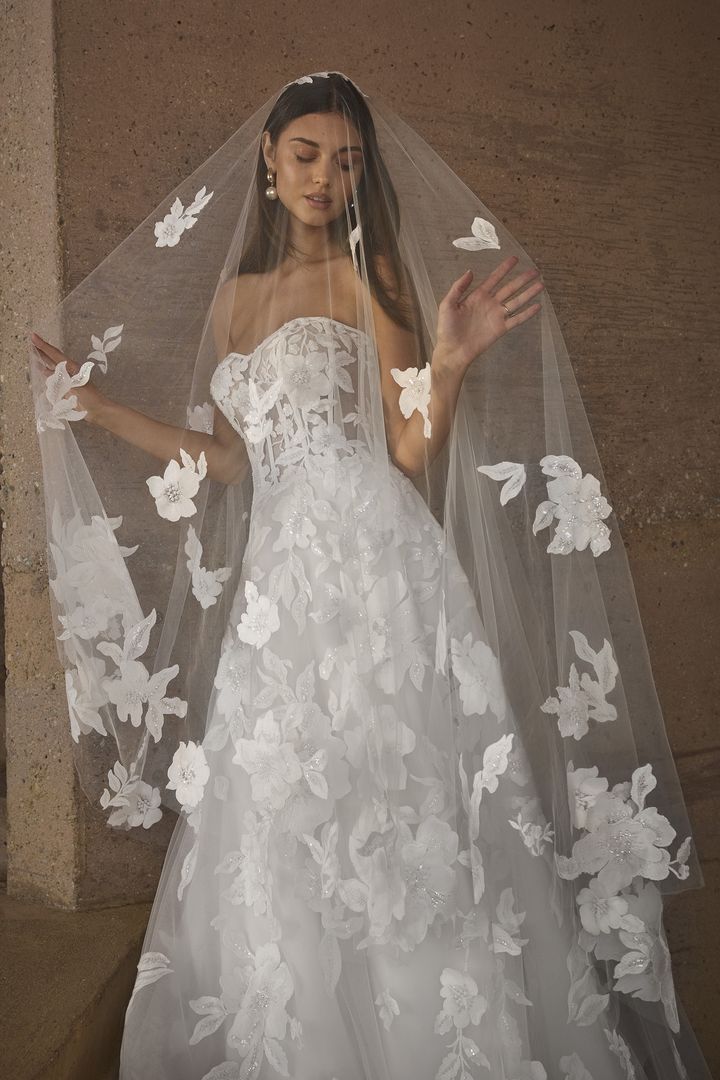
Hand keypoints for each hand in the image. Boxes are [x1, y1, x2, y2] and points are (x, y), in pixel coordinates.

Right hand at [29, 331, 107, 423]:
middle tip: (31, 340)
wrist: (98, 410)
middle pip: (53, 357)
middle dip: (42, 350)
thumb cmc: (89, 397)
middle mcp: (68, 371)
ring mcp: (67, 379)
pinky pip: (54, 377)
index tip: (33, 336)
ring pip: (53, 366)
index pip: (54, 353)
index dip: (43, 345)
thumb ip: (60, 377)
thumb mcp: (74, 385)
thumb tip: (45, 370)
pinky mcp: (67, 387)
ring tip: (34, 353)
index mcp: (71, 367)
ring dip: (44, 359)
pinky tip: (42, 371)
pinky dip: (47, 372)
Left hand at [434, 255, 544, 374]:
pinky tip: (537, 306)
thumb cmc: (447, 329)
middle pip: (510, 288)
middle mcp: (490, 304)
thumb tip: (470, 271)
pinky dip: (527, 313)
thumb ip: (458, 287)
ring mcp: (497, 316)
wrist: (452, 351)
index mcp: (478, 296)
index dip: (504, 269)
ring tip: (541, 284)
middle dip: (522, 279)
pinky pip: (517, 319)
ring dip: (528, 293)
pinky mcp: (501, 329)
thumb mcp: (448, 304)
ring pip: (516, 301)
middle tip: (535, 270)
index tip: (515, 259)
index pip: (494, 279)